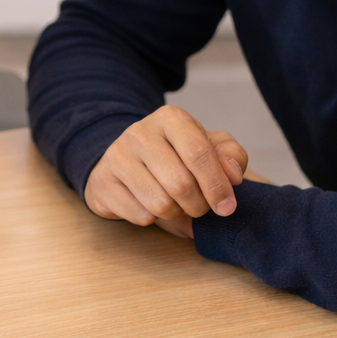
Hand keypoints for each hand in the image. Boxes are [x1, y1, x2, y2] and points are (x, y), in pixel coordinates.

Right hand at [83, 106, 247, 234]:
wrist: (126, 161)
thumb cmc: (174, 155)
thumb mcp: (207, 147)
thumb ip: (230, 155)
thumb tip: (234, 176)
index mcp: (170, 118)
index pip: (198, 153)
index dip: (217, 184)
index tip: (227, 206)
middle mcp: (140, 132)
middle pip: (181, 184)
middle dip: (198, 205)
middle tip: (199, 206)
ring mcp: (117, 156)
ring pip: (160, 203)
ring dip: (176, 213)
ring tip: (175, 203)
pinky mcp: (103, 182)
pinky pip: (140, 215)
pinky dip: (153, 219)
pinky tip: (149, 204)